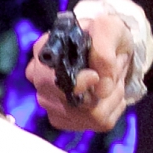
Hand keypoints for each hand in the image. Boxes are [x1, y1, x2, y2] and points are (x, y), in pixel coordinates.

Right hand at [24, 14, 135, 133]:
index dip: (76, 84)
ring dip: (111, 98)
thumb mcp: (110, 28)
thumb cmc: (106, 37)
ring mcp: (49, 102)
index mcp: (44, 52)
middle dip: (101, 90)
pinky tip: (107, 94)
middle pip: (69, 103)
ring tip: (112, 80)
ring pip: (89, 116)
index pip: (48, 79)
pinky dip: (112, 108)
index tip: (95, 76)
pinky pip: (97, 123)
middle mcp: (39, 79)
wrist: (113, 51)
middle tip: (111, 73)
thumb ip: (104, 49)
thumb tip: (100, 87)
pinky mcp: (64, 119)